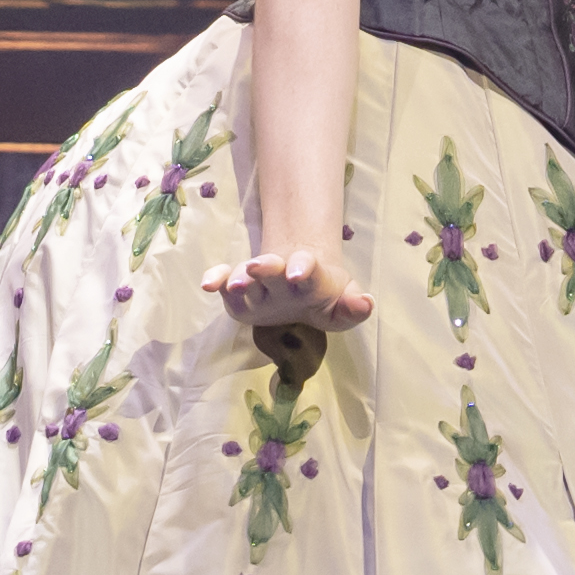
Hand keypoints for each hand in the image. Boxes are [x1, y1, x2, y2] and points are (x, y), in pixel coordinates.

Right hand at [204, 246, 374, 366]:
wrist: (300, 278)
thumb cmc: (323, 295)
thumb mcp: (340, 306)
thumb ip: (353, 307)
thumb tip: (366, 304)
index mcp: (309, 277)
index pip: (307, 269)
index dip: (302, 268)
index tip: (297, 274)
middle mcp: (280, 276)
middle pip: (273, 267)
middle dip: (266, 267)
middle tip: (258, 266)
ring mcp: (257, 283)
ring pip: (246, 275)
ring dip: (239, 276)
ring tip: (233, 284)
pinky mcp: (238, 292)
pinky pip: (224, 281)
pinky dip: (215, 278)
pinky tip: (207, 284)